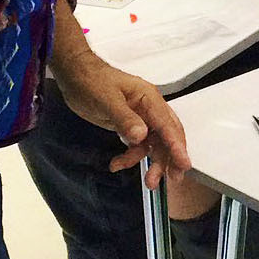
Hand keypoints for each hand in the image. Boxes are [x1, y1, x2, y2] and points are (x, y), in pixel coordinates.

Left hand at [56, 53, 191, 185]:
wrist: (75, 76)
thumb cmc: (92, 82)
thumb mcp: (107, 99)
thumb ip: (124, 118)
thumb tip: (141, 136)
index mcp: (149, 99)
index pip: (167, 124)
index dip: (176, 145)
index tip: (183, 163)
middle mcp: (149, 110)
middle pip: (167, 136)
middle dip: (171, 158)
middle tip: (172, 178)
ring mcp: (141, 118)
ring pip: (154, 144)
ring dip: (151, 163)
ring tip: (148, 182)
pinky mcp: (130, 126)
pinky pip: (138, 146)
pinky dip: (130, 157)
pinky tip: (117, 165)